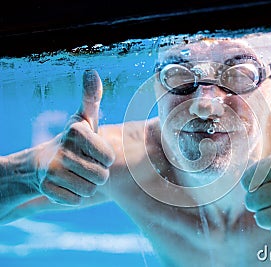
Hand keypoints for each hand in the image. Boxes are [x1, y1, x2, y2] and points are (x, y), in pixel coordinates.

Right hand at [36, 70, 114, 204]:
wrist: (40, 163)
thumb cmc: (73, 140)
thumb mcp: (84, 119)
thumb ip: (91, 99)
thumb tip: (91, 72)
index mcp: (76, 132)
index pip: (109, 157)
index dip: (106, 158)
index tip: (95, 152)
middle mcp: (62, 150)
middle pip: (101, 176)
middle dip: (97, 173)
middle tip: (85, 164)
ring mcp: (51, 171)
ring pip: (89, 190)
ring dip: (87, 185)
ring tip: (76, 173)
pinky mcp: (46, 189)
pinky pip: (75, 200)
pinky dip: (74, 195)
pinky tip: (65, 184)